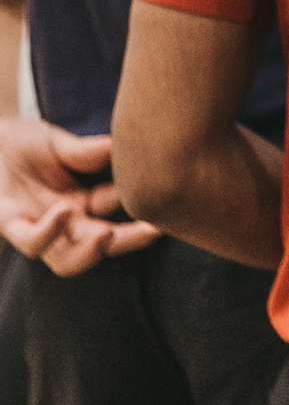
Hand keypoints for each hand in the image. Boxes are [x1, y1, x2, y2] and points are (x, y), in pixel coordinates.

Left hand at [0, 121, 158, 275]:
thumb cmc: (22, 143)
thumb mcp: (61, 143)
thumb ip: (89, 151)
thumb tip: (126, 147)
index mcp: (82, 203)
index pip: (118, 210)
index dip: (137, 202)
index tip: (157, 186)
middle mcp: (64, 222)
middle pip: (101, 244)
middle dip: (130, 241)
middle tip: (154, 230)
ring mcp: (37, 227)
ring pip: (66, 261)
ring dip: (89, 254)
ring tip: (107, 235)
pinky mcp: (10, 223)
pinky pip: (32, 241)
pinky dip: (50, 231)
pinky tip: (64, 210)